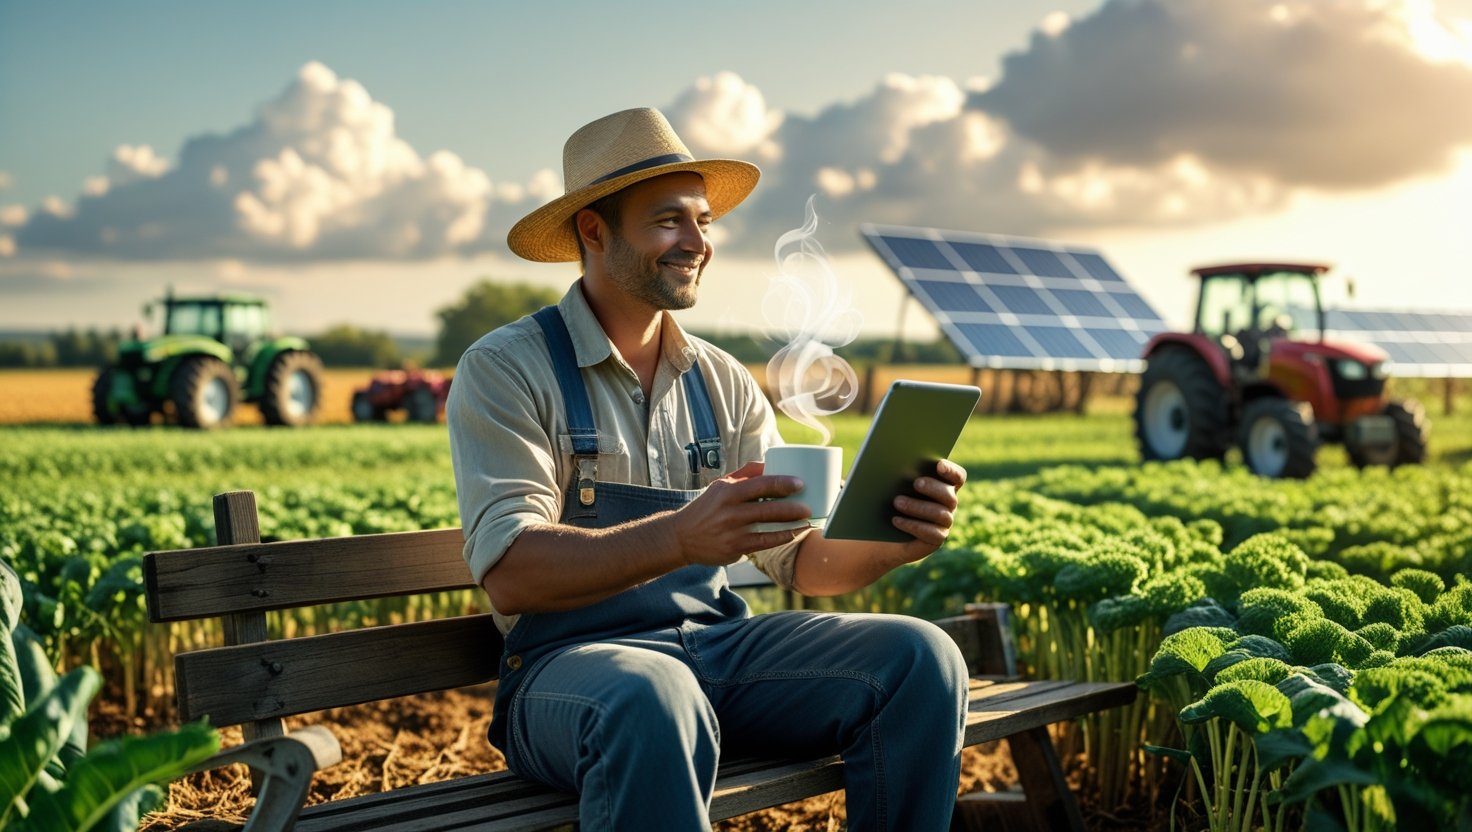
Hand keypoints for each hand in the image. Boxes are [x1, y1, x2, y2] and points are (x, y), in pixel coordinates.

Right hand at [672, 462, 811, 566]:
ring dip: (792, 524)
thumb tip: (770, 463)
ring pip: (769, 527)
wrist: (681, 537)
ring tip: (808, 520)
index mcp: (728, 490)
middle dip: (793, 507)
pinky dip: (783, 537)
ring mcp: (733, 531)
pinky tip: (795, 533)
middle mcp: (730, 510)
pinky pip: (765, 542)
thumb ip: (744, 473)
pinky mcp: (735, 548)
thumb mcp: (720, 485)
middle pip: (768, 507)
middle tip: (809, 506)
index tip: (800, 483)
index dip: (783, 483)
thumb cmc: (706, 508)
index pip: (761, 483)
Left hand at [890, 458, 966, 560]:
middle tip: (916, 483)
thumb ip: (900, 473)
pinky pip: (932, 533)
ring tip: (897, 502)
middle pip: (950, 495)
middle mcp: (948, 504)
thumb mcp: (892, 485)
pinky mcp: (935, 539)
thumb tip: (895, 463)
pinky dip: (913, 525)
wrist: (882, 532)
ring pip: (941, 514)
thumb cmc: (888, 500)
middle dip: (933, 488)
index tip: (938, 465)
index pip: (957, 477)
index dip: (951, 470)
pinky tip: (896, 520)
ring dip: (918, 507)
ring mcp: (944, 523)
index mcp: (944, 485)